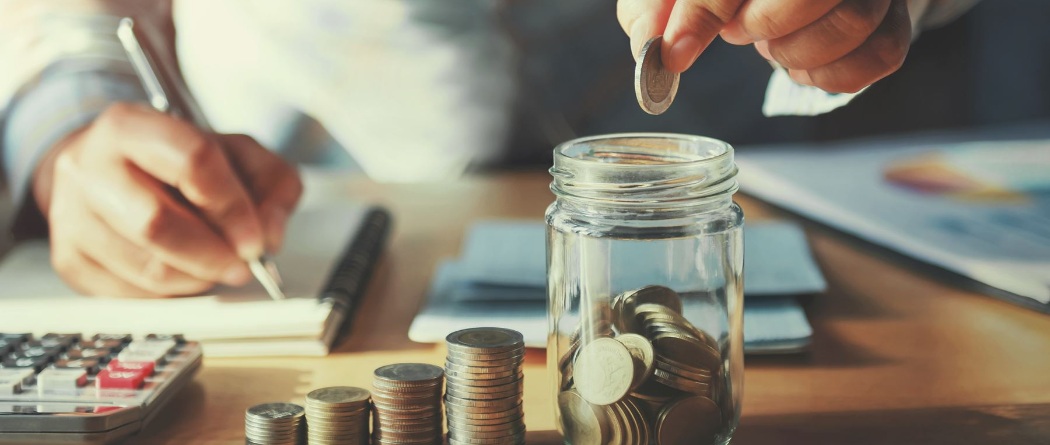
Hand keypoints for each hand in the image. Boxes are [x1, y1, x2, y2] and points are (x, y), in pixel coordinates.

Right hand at [32, 103, 302, 296]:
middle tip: (242, 266)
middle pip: (157, 222)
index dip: (232, 207)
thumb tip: (270, 235)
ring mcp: (71, 214)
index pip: (191, 161)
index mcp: (131, 125)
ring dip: (197, 278)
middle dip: (212, 254)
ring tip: (217, 266)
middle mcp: (88, 166)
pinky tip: (186, 273)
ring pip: (145, 267)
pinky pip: (131, 294)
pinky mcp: (69, 258)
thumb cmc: (179, 162)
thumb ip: (272, 184)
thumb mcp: (238, 154)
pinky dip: (172, 293)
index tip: (256, 240)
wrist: (111, 170)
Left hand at [617, 0, 913, 92]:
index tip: (676, 53)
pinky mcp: (896, 15)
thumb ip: (654, 7)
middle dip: (762, 25)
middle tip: (737, 32)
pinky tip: (801, 62)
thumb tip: (659, 48)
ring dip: (794, 51)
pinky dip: (829, 74)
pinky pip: (881, 55)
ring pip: (853, 22)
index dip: (705, 10)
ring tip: (770, 43)